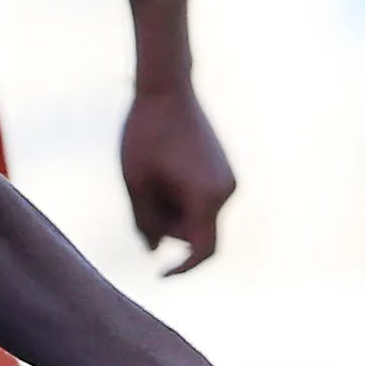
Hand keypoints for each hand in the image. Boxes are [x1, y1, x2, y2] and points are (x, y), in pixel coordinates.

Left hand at [120, 80, 236, 273]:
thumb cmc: (145, 135)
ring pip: (199, 217)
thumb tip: (155, 251)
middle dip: (168, 228)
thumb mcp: (136, 184)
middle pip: (197, 234)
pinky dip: (181, 198)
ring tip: (150, 177)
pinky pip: (202, 200)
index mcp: (206, 196)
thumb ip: (145, 223)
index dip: (182, 268)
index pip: (201, 250)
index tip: (161, 275)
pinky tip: (163, 171)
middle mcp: (225, 190)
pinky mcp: (223, 171)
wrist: (166, 90)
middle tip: (140, 198)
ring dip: (172, 211)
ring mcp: (228, 180)